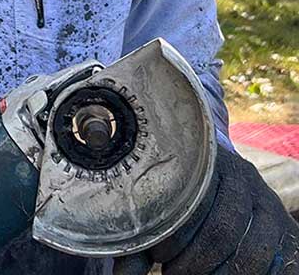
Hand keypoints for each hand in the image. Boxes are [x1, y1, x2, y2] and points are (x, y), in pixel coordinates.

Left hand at [114, 145, 298, 274]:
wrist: (228, 181)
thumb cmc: (184, 200)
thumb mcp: (162, 215)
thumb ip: (142, 243)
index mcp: (206, 162)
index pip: (191, 201)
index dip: (173, 238)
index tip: (158, 257)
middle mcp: (242, 175)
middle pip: (222, 229)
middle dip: (194, 262)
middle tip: (174, 274)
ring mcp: (267, 201)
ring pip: (251, 248)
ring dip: (220, 274)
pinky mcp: (285, 226)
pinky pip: (276, 260)